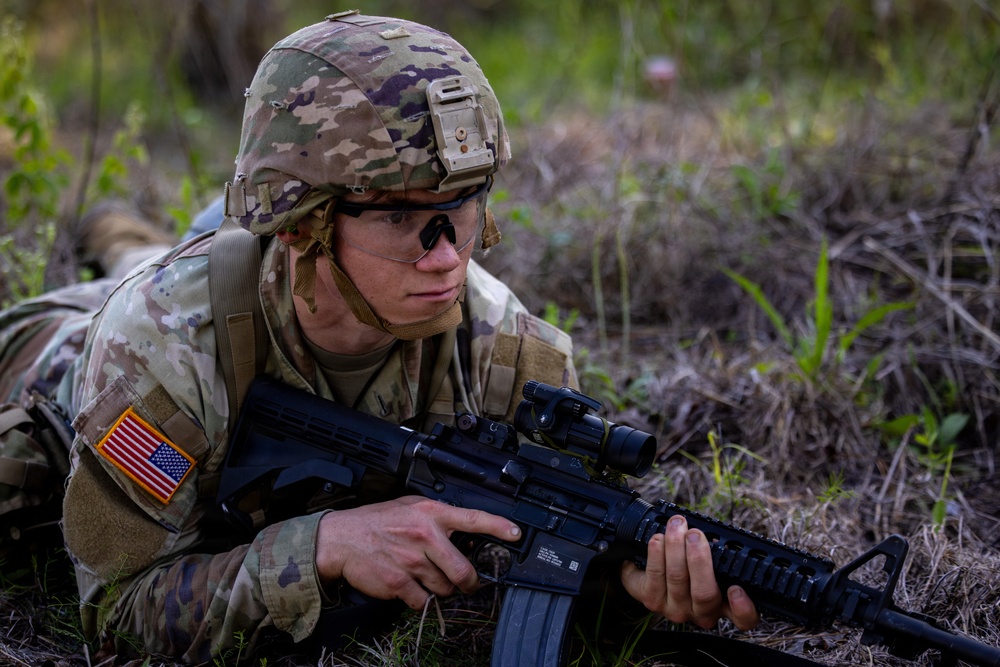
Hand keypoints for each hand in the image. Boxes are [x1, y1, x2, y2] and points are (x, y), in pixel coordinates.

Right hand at [315, 495, 520, 609]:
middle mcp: (425, 535)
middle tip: (465, 583)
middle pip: (464, 570)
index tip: (515, 534)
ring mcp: (412, 560)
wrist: (341, 539)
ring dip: (440, 589)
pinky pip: (422, 601)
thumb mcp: (410, 507)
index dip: (498, 527)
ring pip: (445, 588)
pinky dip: (419, 599)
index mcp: (430, 513)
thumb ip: (437, 518)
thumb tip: (464, 533)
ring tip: (424, 576)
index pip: (473, 518)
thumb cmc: (377, 522)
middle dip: (468, 583)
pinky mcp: (399, 583)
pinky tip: (409, 586)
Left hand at [620, 514, 758, 630]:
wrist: (652, 573)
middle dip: (699, 559)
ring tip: (677, 526)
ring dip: (675, 545)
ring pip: (677, 578)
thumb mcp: (711, 562)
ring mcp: (677, 609)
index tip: (736, 589)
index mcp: (724, 605)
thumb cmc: (689, 563)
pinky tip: (658, 539)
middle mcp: (702, 613)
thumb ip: (718, 556)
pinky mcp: (653, 600)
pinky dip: (657, 552)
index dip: (743, 608)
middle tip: (695, 535)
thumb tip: (716, 536)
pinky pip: (656, 574)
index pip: (744, 619)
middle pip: (704, 593)